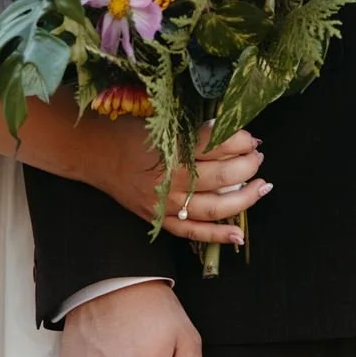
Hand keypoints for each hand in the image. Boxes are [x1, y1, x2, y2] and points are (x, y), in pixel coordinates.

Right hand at [87, 118, 270, 247]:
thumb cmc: (128, 131)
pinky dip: (218, 235)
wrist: (94, 153)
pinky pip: (193, 233)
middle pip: (223, 176)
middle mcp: (171, 178)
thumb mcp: (162, 121)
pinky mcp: (159, 219)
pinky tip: (240, 233)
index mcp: (172, 148)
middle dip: (248, 166)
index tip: (251, 137)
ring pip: (215, 207)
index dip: (241, 140)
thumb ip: (195, 129)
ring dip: (245, 198)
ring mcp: (166, 204)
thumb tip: (232, 133)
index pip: (218, 145)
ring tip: (262, 186)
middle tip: (258, 157)